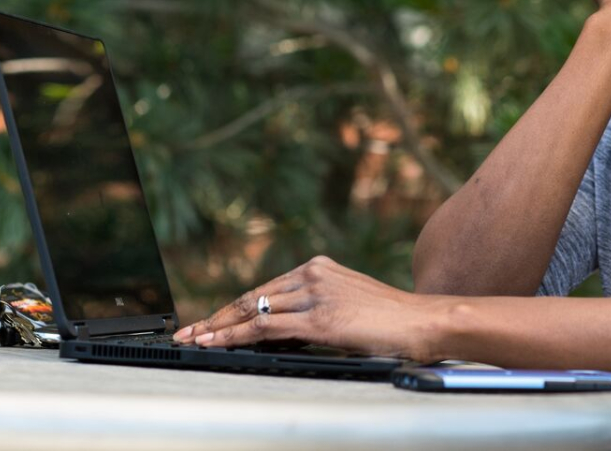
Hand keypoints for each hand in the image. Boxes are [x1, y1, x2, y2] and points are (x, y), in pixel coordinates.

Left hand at [174, 255, 442, 361]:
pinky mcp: (320, 318)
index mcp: (319, 268)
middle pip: (252, 295)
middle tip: (188, 331)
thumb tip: (280, 332)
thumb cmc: (392, 321)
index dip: (232, 307)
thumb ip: (316, 308)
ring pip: (253, 310)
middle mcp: (313, 274)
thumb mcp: (348, 305)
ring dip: (218, 328)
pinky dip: (235, 336)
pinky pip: (266, 327)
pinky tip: (217, 343)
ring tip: (193, 340)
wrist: (422, 322)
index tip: (209, 321)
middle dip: (216, 317)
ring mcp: (316, 294)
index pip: (264, 288)